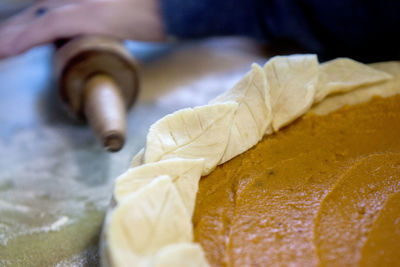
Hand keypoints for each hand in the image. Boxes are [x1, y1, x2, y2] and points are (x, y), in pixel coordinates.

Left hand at [0, 0, 164, 58]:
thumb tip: (106, 34)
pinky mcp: (83, 16)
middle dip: (15, 31)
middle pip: (36, 13)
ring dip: (11, 37)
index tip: (15, 39)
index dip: (28, 26)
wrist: (172, 8)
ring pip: (33, 20)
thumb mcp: (126, 15)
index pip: (48, 11)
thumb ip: (109, 21)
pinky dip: (22, 40)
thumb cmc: (156, 11)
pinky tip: (5, 51)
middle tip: (1, 47)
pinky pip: (43, 29)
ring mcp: (78, 3)